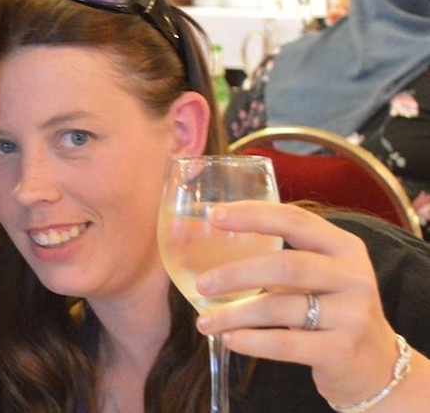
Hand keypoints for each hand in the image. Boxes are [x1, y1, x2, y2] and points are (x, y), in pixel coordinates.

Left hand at [193, 202, 423, 407]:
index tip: (214, 216)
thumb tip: (213, 248)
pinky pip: (285, 344)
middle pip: (286, 266)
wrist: (376, 364)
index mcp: (344, 247)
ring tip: (205, 322)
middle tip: (203, 283)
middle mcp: (353, 276)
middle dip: (237, 273)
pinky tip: (228, 339)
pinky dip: (251, 342)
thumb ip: (282, 259)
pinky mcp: (342, 351)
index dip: (253, 215)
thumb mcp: (321, 275)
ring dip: (235, 314)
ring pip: (280, 308)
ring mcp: (352, 315)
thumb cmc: (332, 309)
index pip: (295, 219)